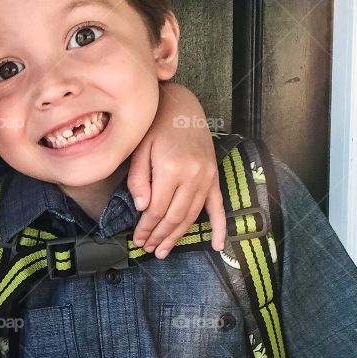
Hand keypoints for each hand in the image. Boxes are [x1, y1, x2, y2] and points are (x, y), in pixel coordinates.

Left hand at [126, 84, 224, 256]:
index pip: (157, 209)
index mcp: (171, 168)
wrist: (182, 106)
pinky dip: (219, 227)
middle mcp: (193, 175)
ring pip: (191, 216)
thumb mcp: (139, 150)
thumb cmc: (156, 127)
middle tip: (147, 249)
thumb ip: (139, 180)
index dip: (146, 228)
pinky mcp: (214, 177)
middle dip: (159, 236)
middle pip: (174, 217)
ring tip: (164, 251)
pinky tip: (217, 246)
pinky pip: (218, 206)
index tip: (137, 239)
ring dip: (177, 236)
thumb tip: (143, 209)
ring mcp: (207, 177)